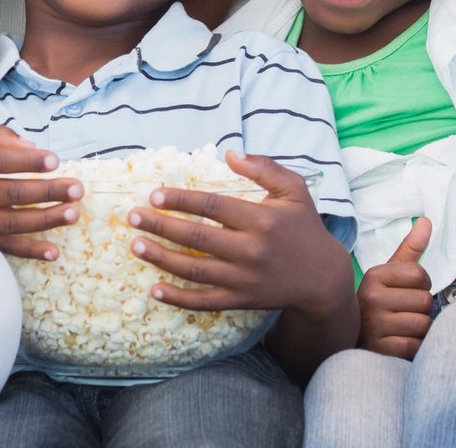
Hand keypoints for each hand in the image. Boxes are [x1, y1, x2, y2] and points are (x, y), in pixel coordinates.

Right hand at [0, 120, 81, 259]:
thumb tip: (30, 147)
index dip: (26, 160)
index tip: (55, 160)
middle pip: (8, 193)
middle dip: (46, 191)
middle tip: (77, 188)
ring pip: (9, 222)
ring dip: (45, 220)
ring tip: (73, 213)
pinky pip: (2, 247)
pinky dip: (28, 251)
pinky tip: (53, 251)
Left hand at [129, 151, 349, 318]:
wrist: (322, 276)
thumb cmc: (304, 227)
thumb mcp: (294, 189)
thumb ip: (264, 168)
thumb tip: (229, 154)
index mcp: (262, 219)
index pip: (212, 206)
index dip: (181, 200)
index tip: (155, 194)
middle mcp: (251, 250)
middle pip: (197, 237)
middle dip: (161, 226)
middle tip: (133, 217)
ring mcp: (244, 279)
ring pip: (194, 270)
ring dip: (161, 258)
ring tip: (136, 246)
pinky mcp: (241, 300)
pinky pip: (203, 301)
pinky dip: (177, 298)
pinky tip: (154, 289)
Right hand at [357, 217, 434, 357]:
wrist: (353, 341)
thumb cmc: (378, 304)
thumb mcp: (389, 275)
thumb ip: (410, 249)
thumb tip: (427, 220)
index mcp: (374, 276)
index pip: (420, 274)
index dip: (421, 284)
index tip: (406, 291)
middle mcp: (371, 298)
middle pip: (425, 301)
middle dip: (420, 309)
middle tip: (403, 313)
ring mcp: (375, 324)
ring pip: (423, 324)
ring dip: (418, 330)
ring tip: (401, 328)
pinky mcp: (381, 349)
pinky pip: (416, 345)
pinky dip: (414, 347)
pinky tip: (399, 343)